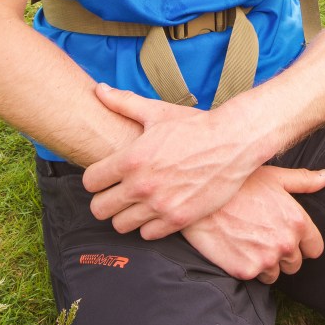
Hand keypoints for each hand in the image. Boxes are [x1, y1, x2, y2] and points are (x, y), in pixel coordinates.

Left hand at [82, 84, 264, 238]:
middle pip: (99, 209)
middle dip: (105, 200)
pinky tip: (157, 210)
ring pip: (121, 225)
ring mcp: (160, 205)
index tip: (106, 177)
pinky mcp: (179, 219)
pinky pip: (147, 235)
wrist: (234, 142)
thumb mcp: (157, 113)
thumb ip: (123, 103)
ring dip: (126, 215)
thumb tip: (98, 90)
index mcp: (131, 159)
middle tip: (118, 193)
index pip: (90, 182)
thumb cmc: (195, 126)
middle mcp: (142, 185)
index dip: (96, 179)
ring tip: (137, 204)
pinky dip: (149, 225)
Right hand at [183, 165, 324, 282]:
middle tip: (262, 237)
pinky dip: (247, 267)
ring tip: (248, 242)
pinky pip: (255, 277)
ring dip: (265, 263)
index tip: (287, 236)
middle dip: (282, 254)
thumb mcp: (275, 177)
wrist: (202, 199)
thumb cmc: (240, 184)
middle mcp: (286, 243)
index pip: (315, 249)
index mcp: (298, 222)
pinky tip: (236, 249)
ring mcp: (267, 259)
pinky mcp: (246, 271)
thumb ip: (304, 181)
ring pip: (275, 274)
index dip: (302, 244)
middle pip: (295, 264)